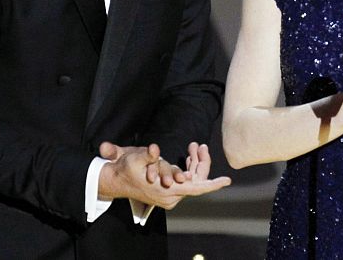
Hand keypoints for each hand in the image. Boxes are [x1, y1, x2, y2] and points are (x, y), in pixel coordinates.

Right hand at [98, 141, 230, 209]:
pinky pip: (185, 181)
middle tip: (198, 145)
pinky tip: (188, 156)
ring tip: (193, 147)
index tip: (227, 180)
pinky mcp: (168, 193)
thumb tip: (154, 149)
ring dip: (194, 164)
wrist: (114, 181)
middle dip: (200, 162)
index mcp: (166, 191)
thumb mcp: (134, 159)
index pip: (196, 188)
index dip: (212, 184)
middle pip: (195, 180)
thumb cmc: (126, 169)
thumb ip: (147, 155)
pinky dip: (188, 168)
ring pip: (191, 179)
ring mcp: (170, 196)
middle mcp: (171, 197)